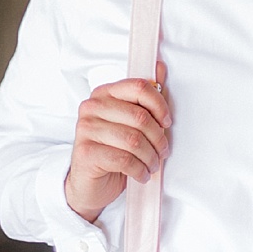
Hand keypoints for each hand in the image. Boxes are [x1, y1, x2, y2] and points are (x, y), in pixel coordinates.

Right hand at [65, 61, 170, 222]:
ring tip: (153, 164)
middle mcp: (91, 107)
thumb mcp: (131, 123)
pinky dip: (139, 169)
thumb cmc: (113, 149)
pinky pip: (124, 159)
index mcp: (104, 93)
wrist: (89, 183)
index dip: (159, 105)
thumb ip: (146, 98)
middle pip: (140, 117)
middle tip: (162, 151)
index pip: (139, 87)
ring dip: (150, 157)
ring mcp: (85, 129)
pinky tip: (142, 174)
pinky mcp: (85, 152)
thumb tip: (160, 67)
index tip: (167, 122)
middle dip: (158, 138)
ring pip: (134, 140)